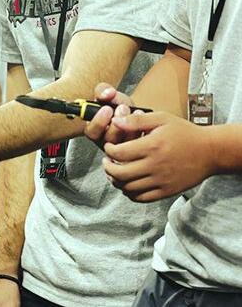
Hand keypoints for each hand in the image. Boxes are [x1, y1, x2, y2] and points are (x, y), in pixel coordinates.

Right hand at [83, 83, 136, 147]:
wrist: (133, 111)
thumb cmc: (117, 105)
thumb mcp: (108, 94)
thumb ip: (103, 90)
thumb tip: (107, 93)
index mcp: (95, 129)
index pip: (91, 132)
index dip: (98, 122)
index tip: (107, 108)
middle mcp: (106, 140)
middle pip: (108, 139)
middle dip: (116, 123)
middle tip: (122, 107)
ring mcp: (122, 146)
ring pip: (125, 143)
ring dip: (129, 126)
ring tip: (134, 111)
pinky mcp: (136, 146)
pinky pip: (139, 143)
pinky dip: (141, 129)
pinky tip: (142, 116)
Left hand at [102, 112, 216, 201]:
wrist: (211, 151)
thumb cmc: (185, 133)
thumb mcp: (162, 119)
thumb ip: (137, 120)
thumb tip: (115, 121)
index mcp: (152, 146)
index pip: (119, 153)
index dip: (108, 150)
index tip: (109, 147)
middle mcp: (155, 166)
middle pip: (120, 173)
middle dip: (107, 168)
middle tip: (107, 161)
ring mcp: (161, 181)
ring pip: (128, 188)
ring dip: (116, 181)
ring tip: (115, 173)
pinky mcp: (167, 191)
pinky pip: (142, 198)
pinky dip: (130, 193)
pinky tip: (128, 184)